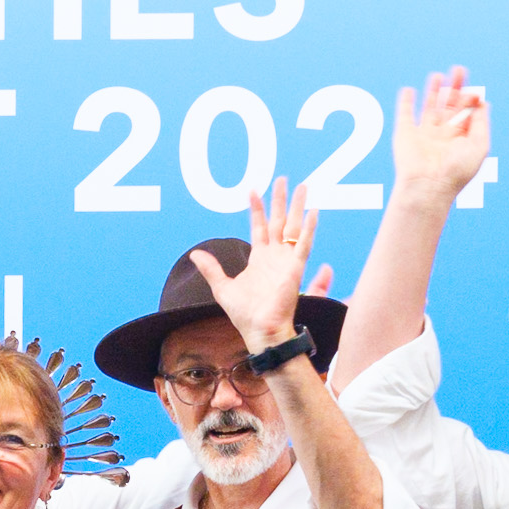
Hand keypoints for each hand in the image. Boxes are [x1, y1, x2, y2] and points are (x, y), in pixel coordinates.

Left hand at [187, 189, 326, 357]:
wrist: (259, 330)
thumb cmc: (244, 313)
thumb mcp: (222, 287)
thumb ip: (211, 269)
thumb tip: (195, 254)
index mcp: (260, 258)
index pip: (259, 226)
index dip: (256, 208)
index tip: (253, 189)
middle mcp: (275, 255)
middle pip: (280, 220)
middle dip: (281, 200)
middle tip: (283, 179)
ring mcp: (287, 260)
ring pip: (294, 227)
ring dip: (298, 207)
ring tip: (303, 186)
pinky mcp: (295, 269)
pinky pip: (304, 245)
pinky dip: (308, 229)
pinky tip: (313, 212)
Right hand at [386, 66, 489, 207]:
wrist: (429, 186)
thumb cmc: (457, 171)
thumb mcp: (480, 146)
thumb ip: (481, 123)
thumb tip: (483, 102)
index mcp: (460, 139)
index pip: (466, 113)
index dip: (470, 99)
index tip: (474, 91)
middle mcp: (442, 135)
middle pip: (449, 106)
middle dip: (455, 87)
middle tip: (459, 69)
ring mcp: (423, 134)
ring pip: (429, 107)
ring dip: (433, 91)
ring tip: (437, 75)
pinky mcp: (405, 135)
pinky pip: (405, 115)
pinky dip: (405, 102)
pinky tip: (408, 90)